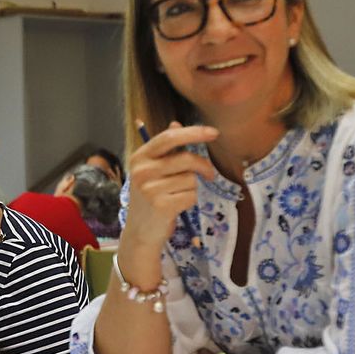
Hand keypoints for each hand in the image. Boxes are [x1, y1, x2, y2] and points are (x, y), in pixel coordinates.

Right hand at [123, 122, 217, 257]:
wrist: (140, 230)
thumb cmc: (150, 197)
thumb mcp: (152, 170)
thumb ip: (165, 149)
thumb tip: (176, 123)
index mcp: (140, 157)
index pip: (169, 137)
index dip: (193, 132)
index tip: (214, 133)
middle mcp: (142, 171)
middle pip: (186, 158)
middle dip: (203, 166)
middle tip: (209, 174)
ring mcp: (150, 189)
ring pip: (191, 179)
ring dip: (193, 188)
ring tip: (179, 195)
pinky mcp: (161, 205)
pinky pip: (190, 195)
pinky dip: (190, 200)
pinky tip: (178, 205)